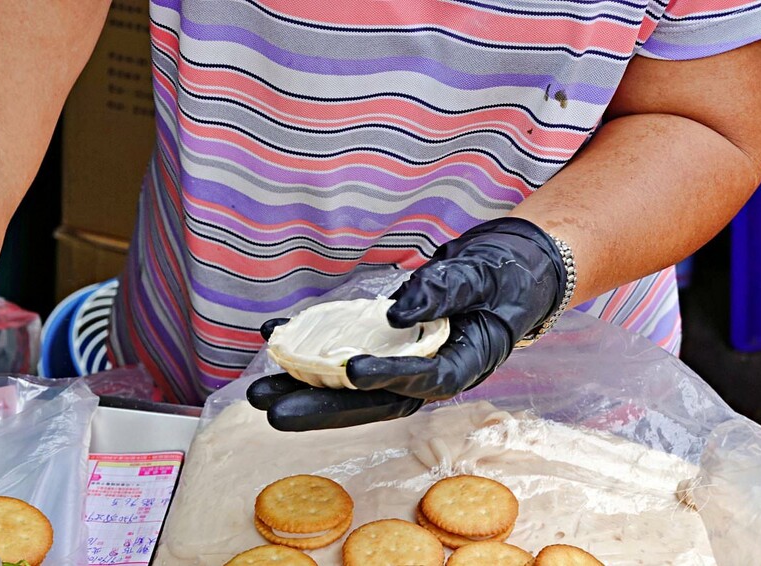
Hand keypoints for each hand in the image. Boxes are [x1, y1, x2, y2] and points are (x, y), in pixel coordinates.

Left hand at [248, 217, 569, 430]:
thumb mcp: (483, 277)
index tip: (350, 371)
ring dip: (304, 389)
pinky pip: (344, 354)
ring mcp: (401, 362)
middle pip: (372, 400)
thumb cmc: (501, 278)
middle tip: (272, 409)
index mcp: (461, 364)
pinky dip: (308, 347)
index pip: (422, 380)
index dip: (387, 378)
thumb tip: (398, 312)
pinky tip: (274, 335)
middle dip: (321, 406)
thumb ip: (445, 291)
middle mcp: (426, 373)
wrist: (500, 275)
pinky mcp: (383, 347)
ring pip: (350, 387)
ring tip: (260, 391)